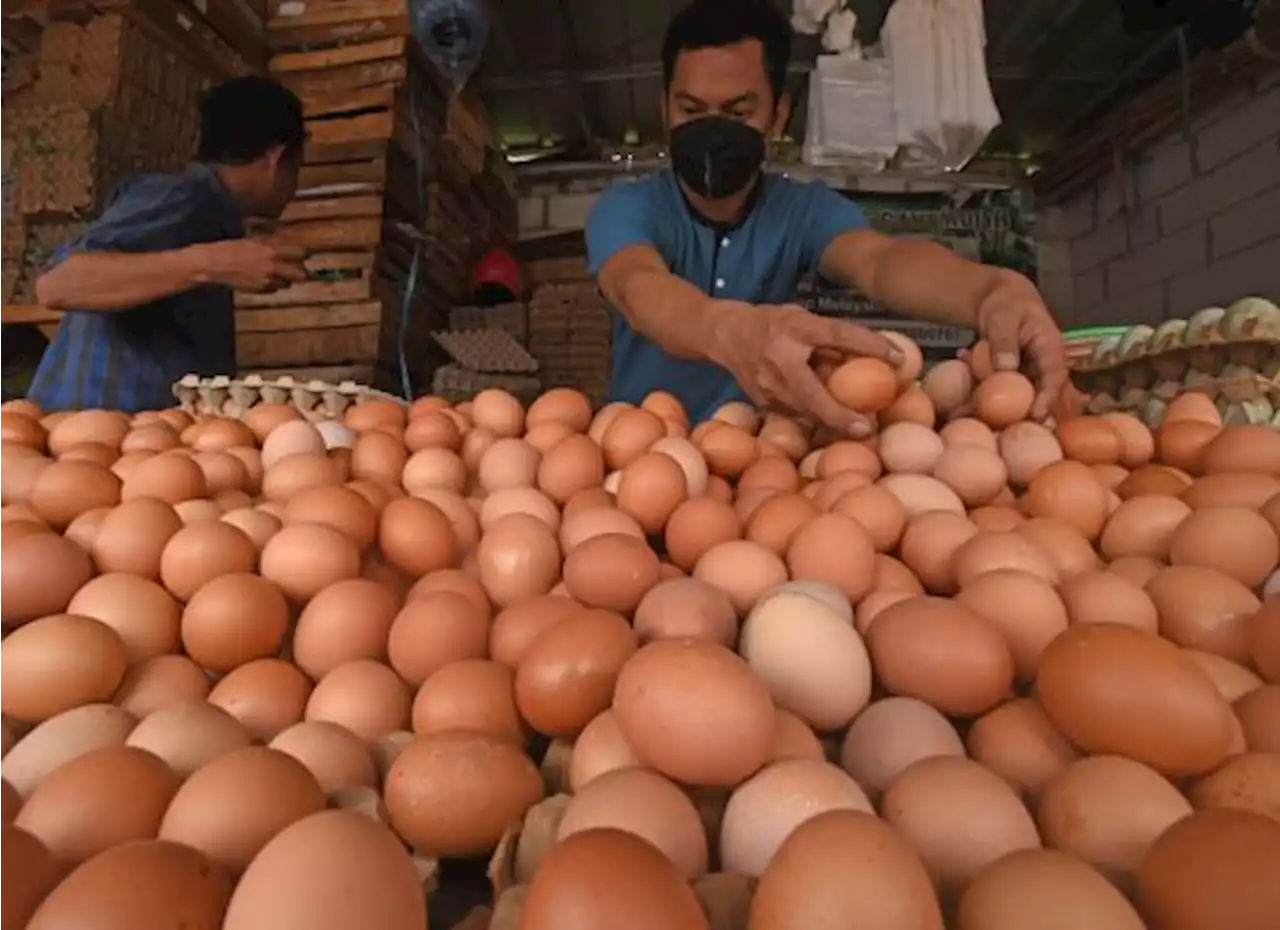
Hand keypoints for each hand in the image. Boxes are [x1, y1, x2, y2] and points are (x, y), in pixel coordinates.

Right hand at [193, 238, 308, 292]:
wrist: (213, 264)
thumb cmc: (230, 248)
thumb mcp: (252, 239)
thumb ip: (271, 242)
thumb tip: (285, 240)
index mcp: (271, 249)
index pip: (301, 253)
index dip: (302, 254)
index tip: (301, 255)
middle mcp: (273, 266)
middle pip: (301, 274)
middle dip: (301, 272)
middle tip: (297, 270)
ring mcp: (268, 280)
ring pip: (288, 284)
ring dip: (285, 279)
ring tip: (275, 274)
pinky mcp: (260, 290)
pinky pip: (274, 289)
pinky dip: (272, 285)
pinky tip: (263, 279)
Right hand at [710, 302, 902, 436]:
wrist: (724, 333)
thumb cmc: (772, 322)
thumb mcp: (800, 318)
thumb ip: (827, 337)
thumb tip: (870, 357)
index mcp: (794, 328)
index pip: (838, 335)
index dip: (870, 346)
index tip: (899, 360)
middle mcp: (778, 358)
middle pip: (813, 393)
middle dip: (840, 415)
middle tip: (866, 428)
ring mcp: (766, 384)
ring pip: (804, 410)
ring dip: (830, 421)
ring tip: (857, 429)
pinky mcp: (761, 400)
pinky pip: (793, 413)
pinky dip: (813, 418)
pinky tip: (830, 423)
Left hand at [974, 277, 1068, 419]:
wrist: (1000, 300)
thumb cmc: (1006, 304)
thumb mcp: (1002, 317)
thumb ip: (1003, 341)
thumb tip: (1006, 367)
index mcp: (1051, 347)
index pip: (1055, 375)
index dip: (1048, 396)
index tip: (1037, 415)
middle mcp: (1045, 366)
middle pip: (1045, 396)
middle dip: (1031, 416)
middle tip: (1010, 432)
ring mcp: (1032, 375)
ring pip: (1025, 399)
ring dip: (1005, 413)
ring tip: (979, 422)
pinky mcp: (1017, 381)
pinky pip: (1006, 395)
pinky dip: (986, 400)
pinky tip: (961, 405)